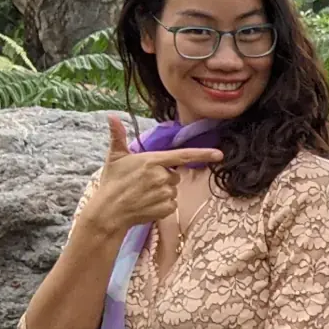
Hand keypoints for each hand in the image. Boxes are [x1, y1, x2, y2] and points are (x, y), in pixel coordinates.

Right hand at [81, 115, 222, 239]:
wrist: (108, 212)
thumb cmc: (111, 182)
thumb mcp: (114, 157)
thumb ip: (118, 136)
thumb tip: (112, 116)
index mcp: (152, 161)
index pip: (183, 156)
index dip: (203, 154)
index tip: (219, 154)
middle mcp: (161, 176)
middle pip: (174, 175)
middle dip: (163, 178)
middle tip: (143, 182)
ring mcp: (164, 193)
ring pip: (173, 190)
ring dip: (162, 192)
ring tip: (143, 194)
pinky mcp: (166, 209)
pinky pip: (171, 204)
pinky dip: (162, 205)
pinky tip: (147, 205)